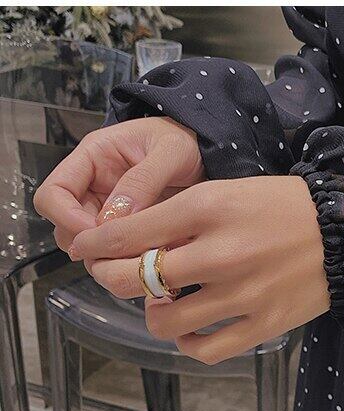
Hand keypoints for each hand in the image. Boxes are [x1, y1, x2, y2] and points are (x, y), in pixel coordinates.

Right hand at [33, 117, 203, 258]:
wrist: (209, 151)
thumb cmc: (187, 140)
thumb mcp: (171, 151)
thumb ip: (143, 180)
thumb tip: (114, 215)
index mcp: (93, 157)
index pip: (53, 193)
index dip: (66, 218)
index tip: (94, 234)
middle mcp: (95, 183)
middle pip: (64, 224)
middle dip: (87, 242)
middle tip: (118, 252)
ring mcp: (110, 206)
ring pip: (89, 242)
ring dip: (106, 254)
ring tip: (137, 255)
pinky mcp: (129, 224)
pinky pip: (117, 248)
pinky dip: (127, 257)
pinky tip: (149, 256)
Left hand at [70, 176, 329, 364]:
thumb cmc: (284, 207)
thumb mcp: (229, 191)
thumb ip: (182, 216)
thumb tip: (136, 244)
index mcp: (208, 208)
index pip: (126, 233)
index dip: (93, 245)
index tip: (85, 250)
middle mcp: (219, 253)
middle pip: (133, 279)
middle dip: (110, 278)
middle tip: (113, 276)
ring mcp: (241, 293)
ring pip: (164, 322)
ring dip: (152, 314)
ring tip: (162, 304)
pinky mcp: (263, 323)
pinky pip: (205, 349)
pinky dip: (188, 343)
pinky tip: (191, 329)